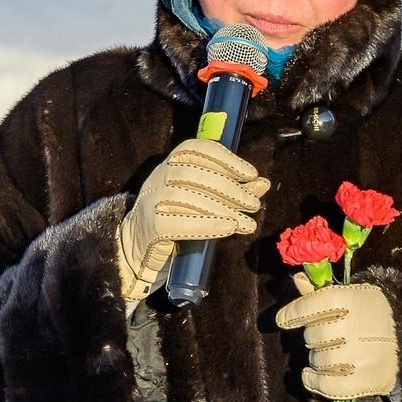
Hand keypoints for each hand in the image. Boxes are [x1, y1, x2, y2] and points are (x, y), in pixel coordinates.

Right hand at [118, 139, 269, 299]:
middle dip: (230, 189)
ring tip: (247, 223)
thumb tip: (263, 184)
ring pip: (189, 197)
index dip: (225, 158)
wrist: (138, 251)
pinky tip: (228, 229)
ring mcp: (152, 200)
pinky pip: (180, 222)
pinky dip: (208, 225)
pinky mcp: (151, 226)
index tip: (251, 174)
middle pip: (196, 174)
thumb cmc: (175, 223)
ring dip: (223, 209)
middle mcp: (159, 177)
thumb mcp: (204, 204)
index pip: (196, 149)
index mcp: (170, 165)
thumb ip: (231, 192)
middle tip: (254, 205)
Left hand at [275, 282, 397, 398]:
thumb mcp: (352, 297)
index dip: (295, 312)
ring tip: (331, 353)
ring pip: (318, 359)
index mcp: (358, 300)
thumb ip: (321, 291)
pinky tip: (310, 375)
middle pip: (313, 334)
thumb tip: (297, 280)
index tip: (282, 320)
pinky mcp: (365, 380)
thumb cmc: (372, 317)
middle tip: (326, 336)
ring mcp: (363, 355)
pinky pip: (326, 384)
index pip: (318, 303)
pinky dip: (313, 381)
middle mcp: (360, 326)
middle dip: (313, 336)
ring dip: (317, 359)